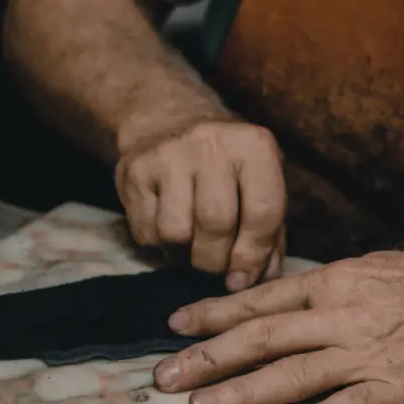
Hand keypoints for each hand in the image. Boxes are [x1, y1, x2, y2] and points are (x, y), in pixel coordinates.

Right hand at [115, 117, 286, 290]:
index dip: (254, 255)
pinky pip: (147, 232)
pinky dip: (160, 245)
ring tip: (191, 244)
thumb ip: (268, 236)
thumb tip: (257, 282)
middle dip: (216, 261)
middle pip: (216, 225)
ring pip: (176, 233)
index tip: (243, 278)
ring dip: (184, 254)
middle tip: (214, 266)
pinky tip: (168, 228)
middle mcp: (211, 144)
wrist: (168, 120)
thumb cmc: (227, 167)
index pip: (262, 212)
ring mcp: (168, 154)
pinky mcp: (134, 170)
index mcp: (254, 145)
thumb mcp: (259, 186)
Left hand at [152, 249, 403, 403]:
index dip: (214, 314)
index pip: (261, 300)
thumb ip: (324, 290)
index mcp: (334, 283)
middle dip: (208, 358)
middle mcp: (341, 316)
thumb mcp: (370, 269)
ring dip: (242, 392)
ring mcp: (366, 354)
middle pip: (262, 338)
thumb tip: (279, 302)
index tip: (176, 326)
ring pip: (293, 374)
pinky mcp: (394, 390)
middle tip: (165, 377)